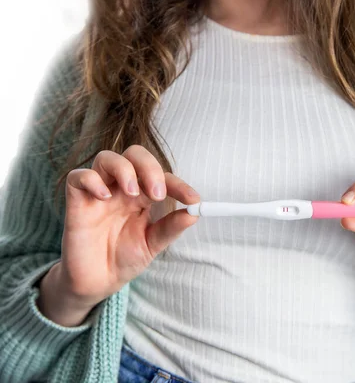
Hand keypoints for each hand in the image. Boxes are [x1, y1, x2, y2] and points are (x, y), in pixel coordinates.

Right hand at [37, 145, 199, 325]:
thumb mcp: (153, 244)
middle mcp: (121, 189)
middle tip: (158, 194)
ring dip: (124, 169)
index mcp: (143, 196)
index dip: (179, 185)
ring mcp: (98, 193)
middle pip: (135, 155)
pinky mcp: (76, 202)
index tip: (193, 200)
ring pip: (106, 158)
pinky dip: (91, 180)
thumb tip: (195, 213)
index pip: (162, 177)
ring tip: (132, 193)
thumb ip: (171, 227)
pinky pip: (77, 177)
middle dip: (149, 168)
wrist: (97, 282)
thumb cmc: (124, 259)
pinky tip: (103, 197)